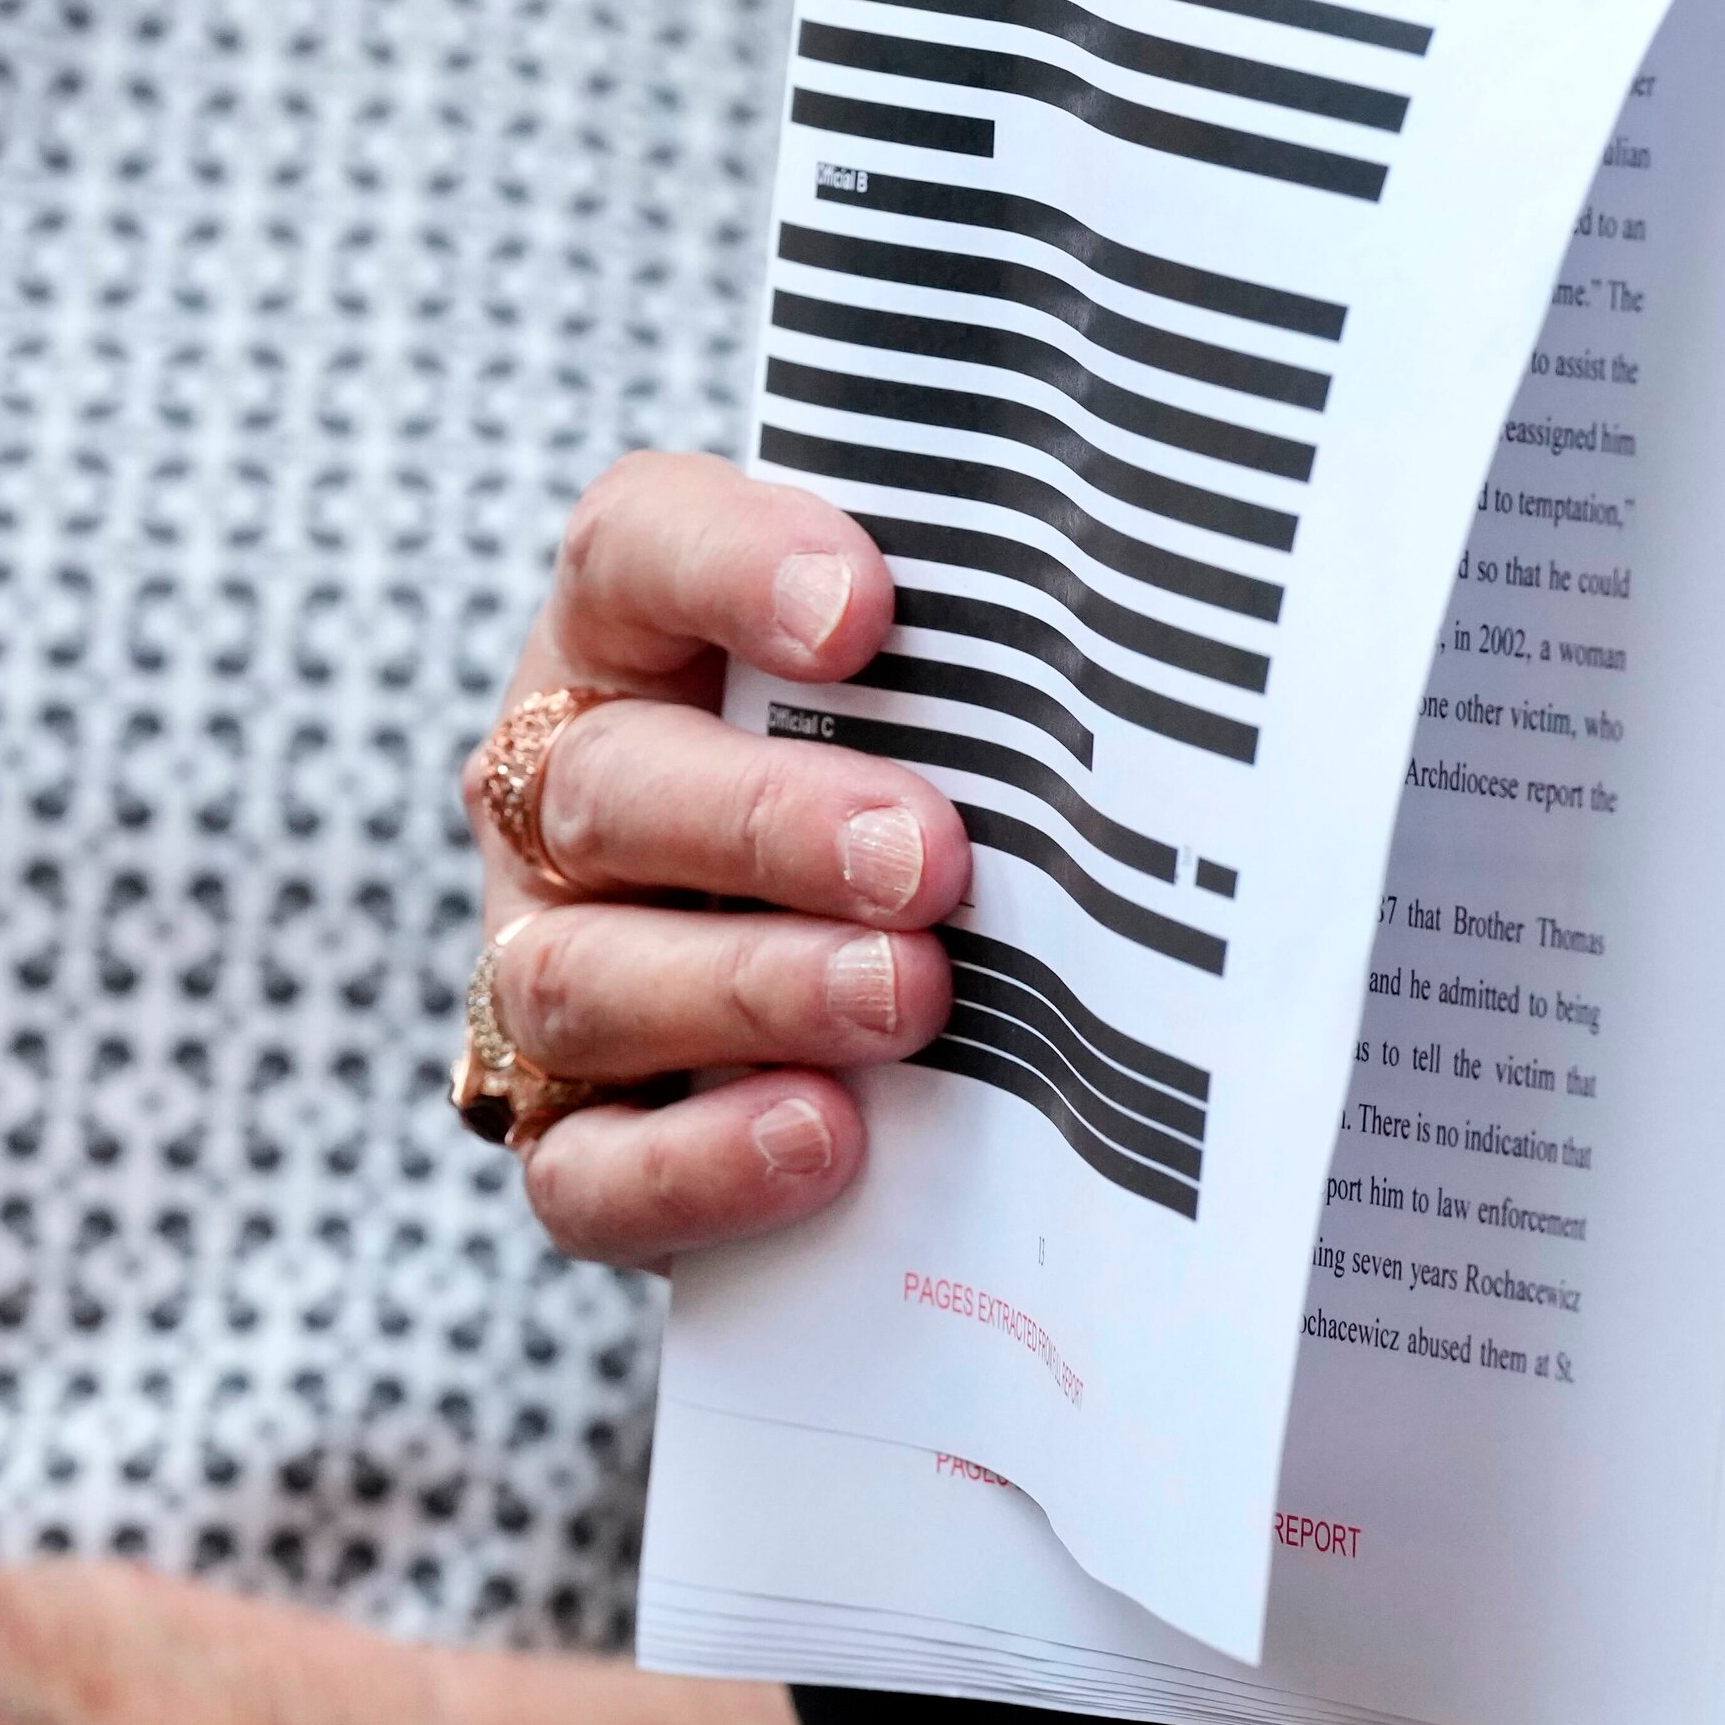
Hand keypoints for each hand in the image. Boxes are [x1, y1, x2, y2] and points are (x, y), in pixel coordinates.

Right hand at [464, 452, 970, 1264]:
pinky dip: (698, 1162)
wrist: (895, 1028)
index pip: (635, 551)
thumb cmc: (935, 799)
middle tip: (928, 857)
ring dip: (751, 987)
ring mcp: (553, 972)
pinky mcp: (574, 1142)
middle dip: (770, 820)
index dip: (730, 569)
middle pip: (608, 786)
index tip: (864, 612)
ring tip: (908, 999)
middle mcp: (566, 804)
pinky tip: (823, 1136)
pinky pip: (587, 1172)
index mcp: (635, 643)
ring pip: (585, 979)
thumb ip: (1003, 662)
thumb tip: (1172, 655)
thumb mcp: (956, 704)